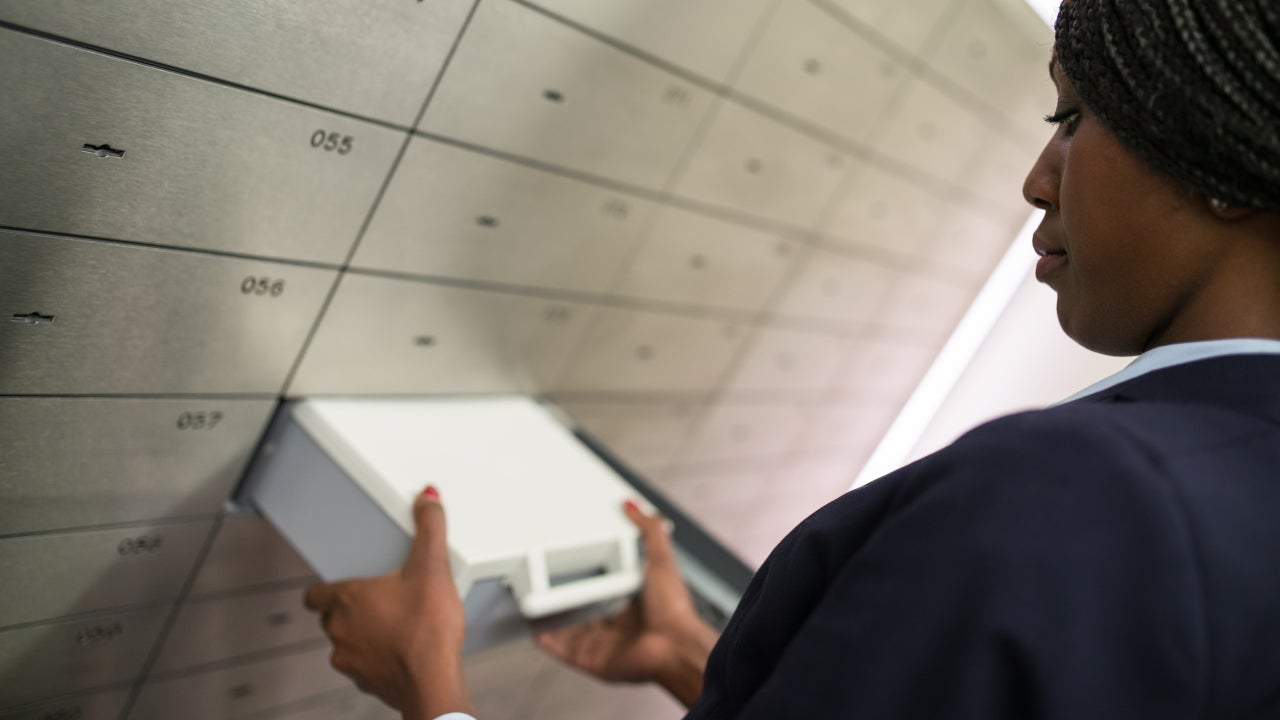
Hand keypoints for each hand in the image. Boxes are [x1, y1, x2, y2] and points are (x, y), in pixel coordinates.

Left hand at [304, 486, 474, 718]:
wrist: (434, 681)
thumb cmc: (426, 630)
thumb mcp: (433, 567)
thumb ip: (429, 528)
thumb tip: (427, 499)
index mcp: (348, 600)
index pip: (315, 593)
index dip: (325, 588)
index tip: (338, 585)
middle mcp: (341, 631)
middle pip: (332, 617)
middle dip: (352, 609)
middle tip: (380, 600)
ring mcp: (351, 660)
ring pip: (347, 643)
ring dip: (365, 635)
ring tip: (395, 626)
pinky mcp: (368, 682)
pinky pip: (365, 667)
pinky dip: (379, 659)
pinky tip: (403, 651)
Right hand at [535, 500, 718, 707]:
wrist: (674, 646)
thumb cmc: (674, 609)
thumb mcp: (661, 558)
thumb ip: (648, 530)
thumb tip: (634, 506)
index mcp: (635, 602)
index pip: (606, 587)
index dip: (588, 576)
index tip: (570, 563)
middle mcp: (621, 625)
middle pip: (585, 611)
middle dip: (565, 601)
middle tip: (544, 584)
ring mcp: (607, 645)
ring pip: (571, 632)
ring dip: (553, 621)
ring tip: (533, 605)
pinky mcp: (596, 661)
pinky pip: (566, 652)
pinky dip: (551, 643)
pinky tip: (538, 631)